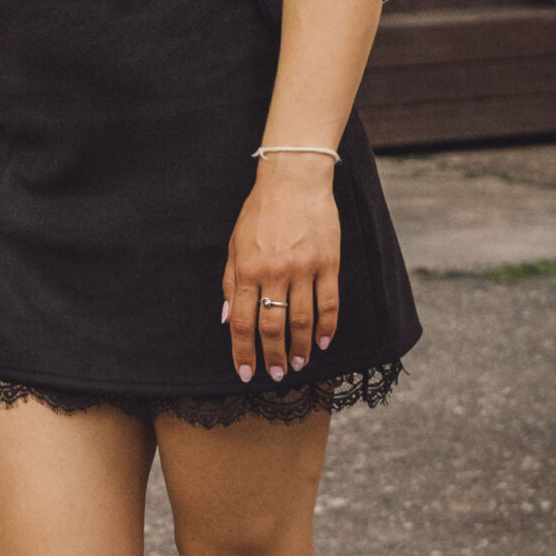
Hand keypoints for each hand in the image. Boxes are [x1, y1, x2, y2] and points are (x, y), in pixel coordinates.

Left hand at [222, 158, 339, 383]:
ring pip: (302, 320)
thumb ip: (230, 283)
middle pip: (272, 326)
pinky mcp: (328, 262)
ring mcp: (303, 268)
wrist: (293, 180)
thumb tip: (227, 319)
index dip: (243, 351)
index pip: (242, 322)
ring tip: (300, 364)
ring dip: (301, 347)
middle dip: (273, 356)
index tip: (246, 373)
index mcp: (246, 269)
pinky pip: (329, 302)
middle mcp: (274, 272)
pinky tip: (324, 342)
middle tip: (277, 375)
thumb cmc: (260, 213)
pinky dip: (328, 326)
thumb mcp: (235, 245)